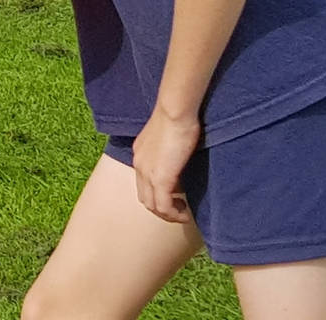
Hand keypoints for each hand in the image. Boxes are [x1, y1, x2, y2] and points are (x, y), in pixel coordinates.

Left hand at [130, 108, 200, 223]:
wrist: (174, 111)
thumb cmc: (177, 118)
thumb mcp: (168, 137)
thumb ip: (169, 151)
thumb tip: (180, 161)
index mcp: (140, 155)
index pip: (143, 183)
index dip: (158, 194)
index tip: (176, 196)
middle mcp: (139, 165)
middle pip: (145, 197)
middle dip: (161, 208)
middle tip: (179, 209)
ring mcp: (147, 173)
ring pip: (152, 206)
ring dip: (168, 214)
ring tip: (183, 212)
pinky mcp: (160, 179)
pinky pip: (164, 207)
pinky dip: (174, 214)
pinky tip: (186, 213)